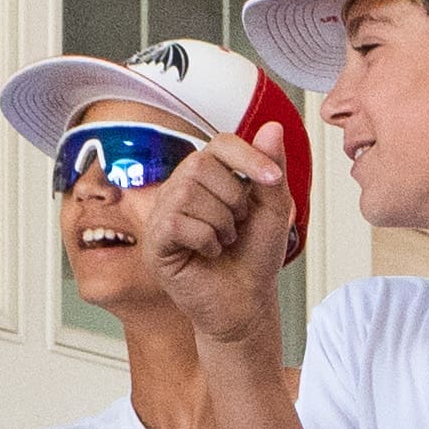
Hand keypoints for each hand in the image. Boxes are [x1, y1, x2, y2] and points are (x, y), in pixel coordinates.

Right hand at [141, 136, 293, 346]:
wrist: (247, 302)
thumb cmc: (255, 257)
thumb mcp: (273, 209)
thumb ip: (271, 170)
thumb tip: (272, 126)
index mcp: (208, 176)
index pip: (220, 143)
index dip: (248, 156)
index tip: (273, 180)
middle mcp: (180, 188)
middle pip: (200, 164)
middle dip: (232, 198)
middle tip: (238, 225)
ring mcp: (163, 214)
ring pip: (187, 193)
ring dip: (220, 222)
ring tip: (224, 240)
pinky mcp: (155, 241)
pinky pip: (176, 223)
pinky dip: (205, 240)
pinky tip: (209, 253)